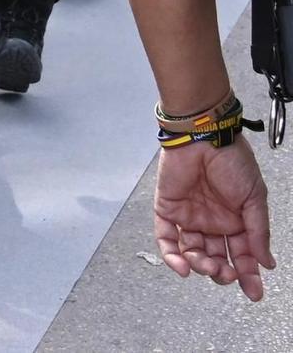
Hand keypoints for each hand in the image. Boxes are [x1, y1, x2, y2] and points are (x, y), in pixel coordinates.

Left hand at [153, 138, 274, 300]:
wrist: (203, 138)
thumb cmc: (232, 162)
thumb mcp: (254, 199)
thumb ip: (258, 232)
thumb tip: (266, 263)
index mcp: (236, 221)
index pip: (242, 255)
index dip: (249, 275)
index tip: (254, 293)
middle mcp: (212, 222)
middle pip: (216, 257)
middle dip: (222, 272)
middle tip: (227, 275)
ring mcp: (189, 217)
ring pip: (192, 252)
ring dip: (200, 265)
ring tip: (209, 266)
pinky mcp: (167, 209)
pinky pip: (166, 238)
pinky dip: (171, 256)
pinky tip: (182, 267)